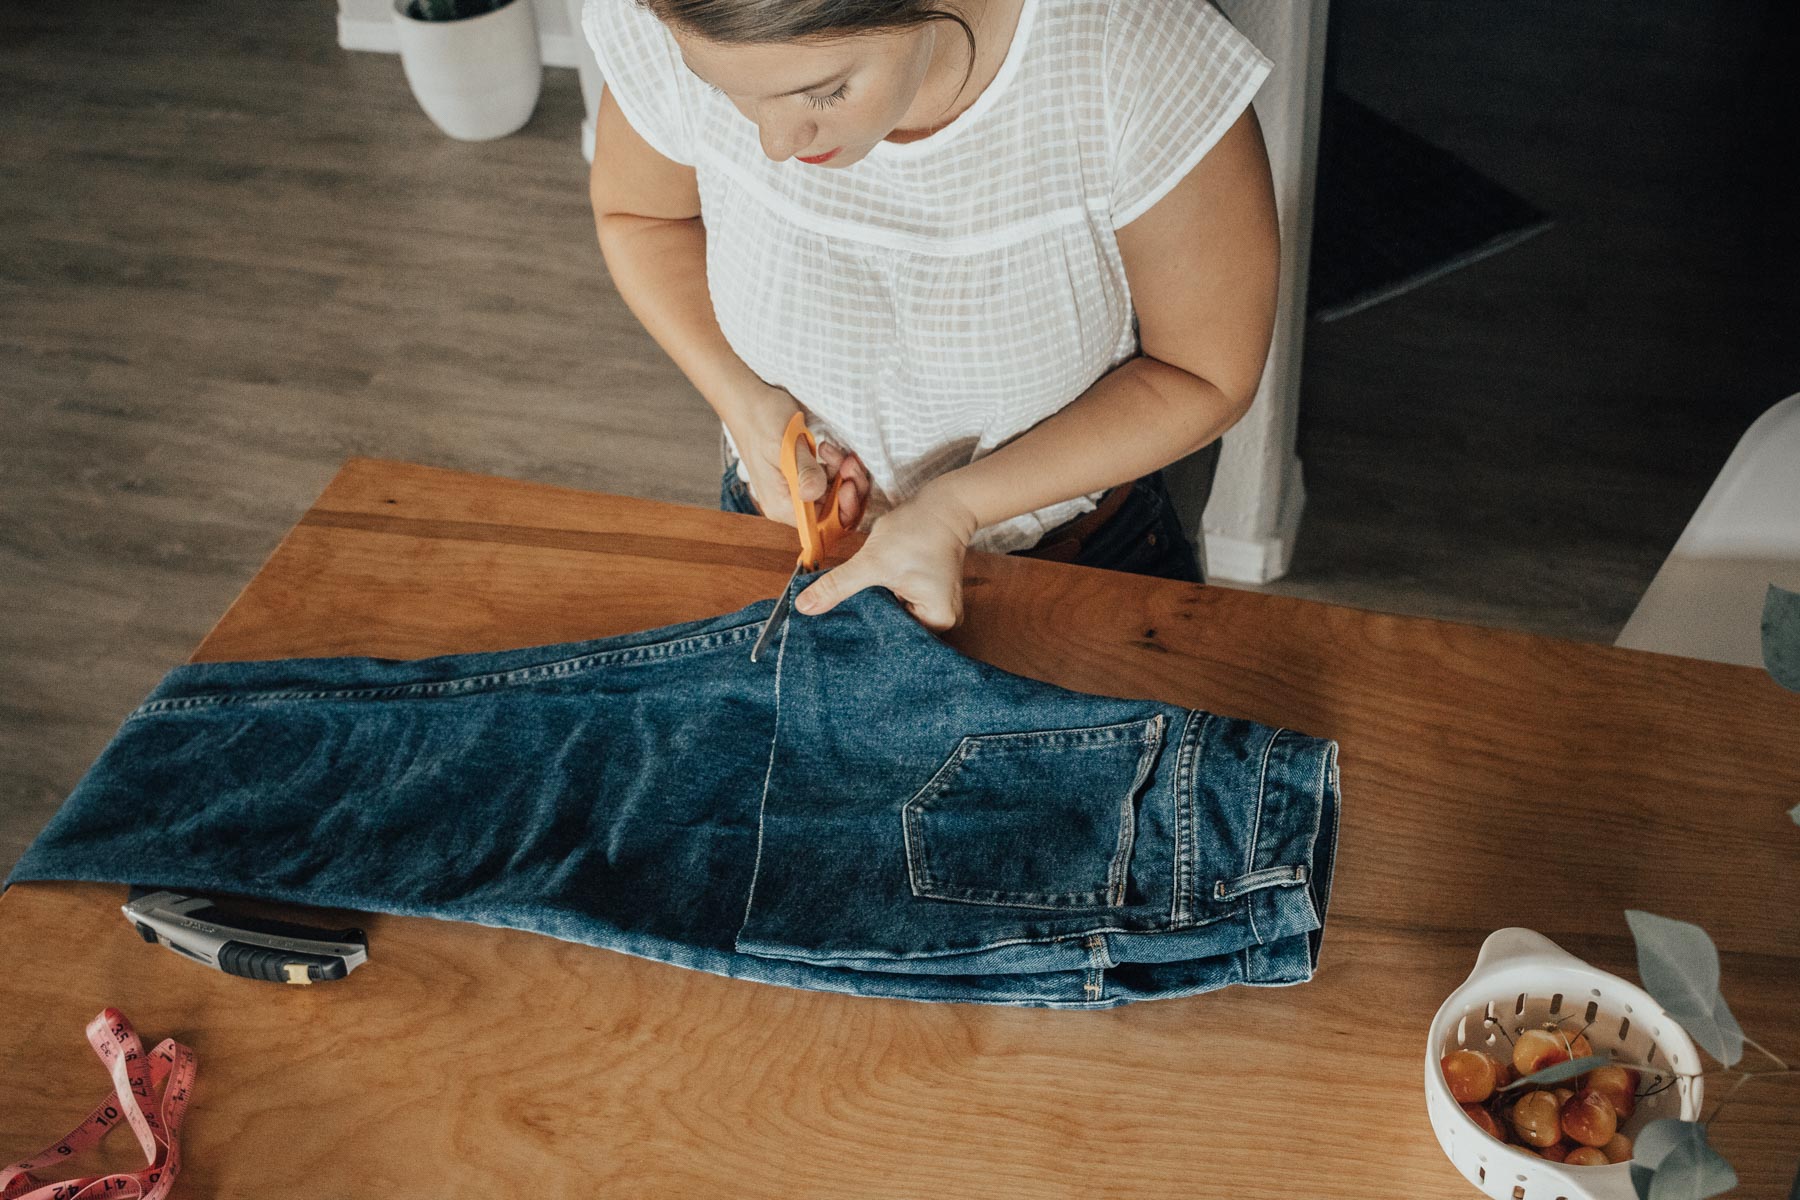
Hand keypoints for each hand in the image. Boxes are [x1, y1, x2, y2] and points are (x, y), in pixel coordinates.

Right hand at [726, 384, 869, 529]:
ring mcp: (796, 491)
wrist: (748, 400)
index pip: (822, 527)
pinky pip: (828, 481)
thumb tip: (814, 494)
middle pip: (833, 512)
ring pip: (834, 495)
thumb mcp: (784, 444)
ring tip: (831, 450)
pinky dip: (834, 467)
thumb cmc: (761, 420)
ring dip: (842, 474)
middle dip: (847, 487)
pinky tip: (826, 449)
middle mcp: (789, 504)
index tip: (849, 483)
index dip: (843, 510)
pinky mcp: (801, 477)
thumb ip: (803, 470)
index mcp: (782, 505)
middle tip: (848, 461)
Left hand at [794, 483, 980, 631]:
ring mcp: (936, 607)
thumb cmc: (917, 530)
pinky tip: (866, 594)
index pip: (893, 640)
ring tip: (847, 608)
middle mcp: (942, 620)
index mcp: (938, 621)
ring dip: (873, 609)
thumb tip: (804, 607)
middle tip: (833, 621)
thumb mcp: (872, 561)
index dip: (863, 635)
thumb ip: (838, 586)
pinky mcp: (928, 594)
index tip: (834, 632)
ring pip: (894, 616)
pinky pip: (900, 604)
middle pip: (894, 631)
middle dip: (866, 623)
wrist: (943, 504)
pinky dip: (882, 599)